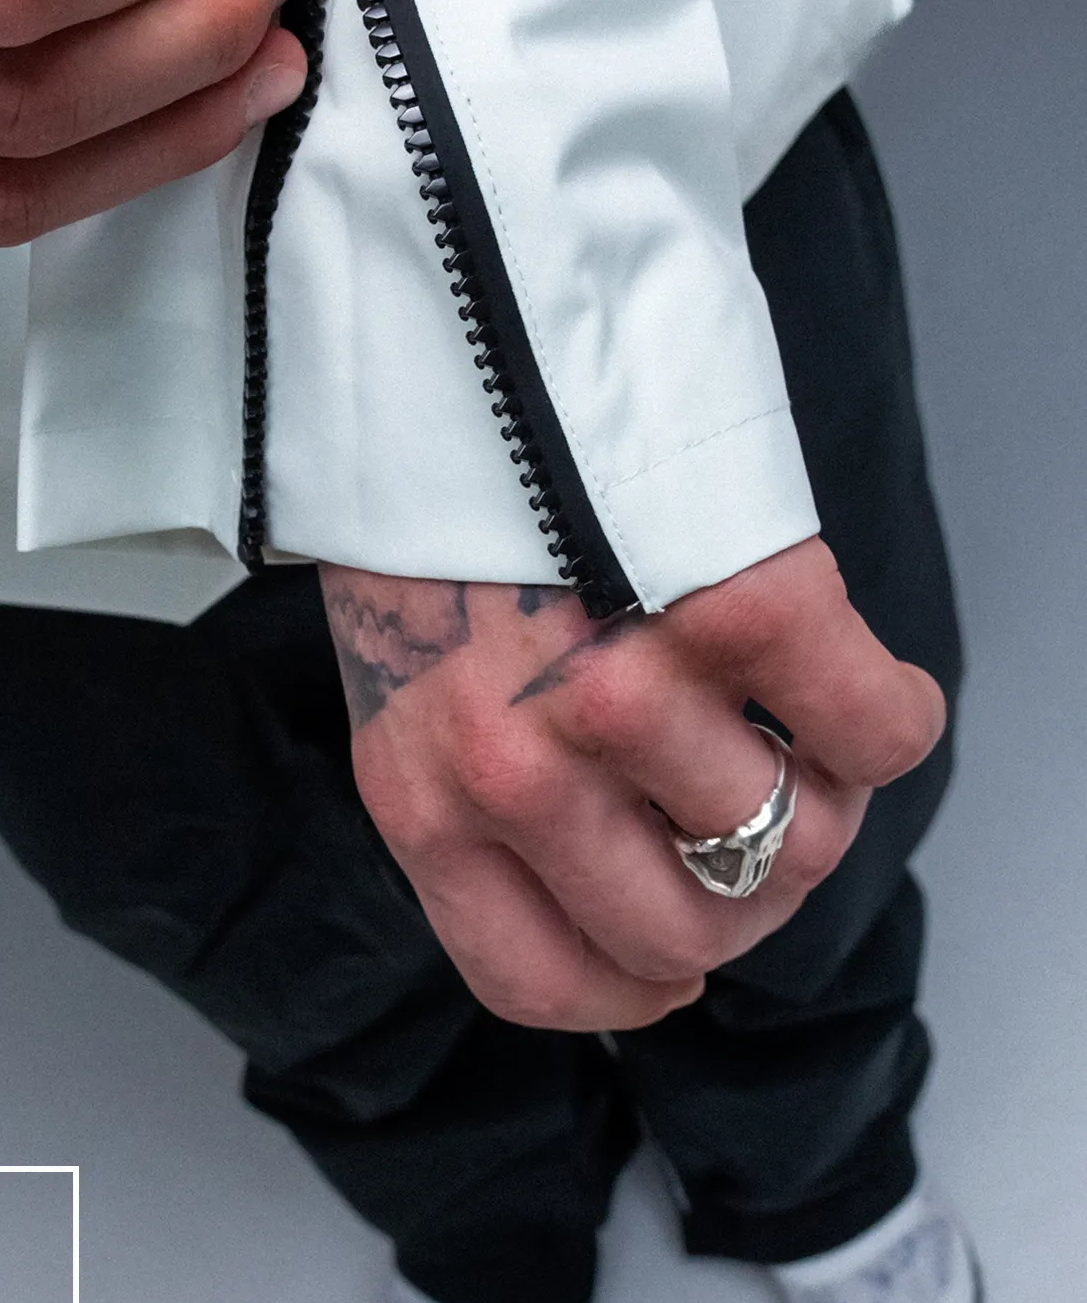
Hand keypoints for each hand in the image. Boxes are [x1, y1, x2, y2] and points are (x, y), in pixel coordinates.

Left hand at [320, 538, 946, 1030]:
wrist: (445, 320)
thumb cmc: (436, 503)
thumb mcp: (415, 679)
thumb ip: (489, 791)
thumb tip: (621, 883)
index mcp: (424, 797)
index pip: (544, 981)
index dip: (627, 983)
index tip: (662, 946)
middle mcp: (516, 772)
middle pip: (689, 935)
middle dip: (737, 883)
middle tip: (740, 793)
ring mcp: (629, 695)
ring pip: (794, 842)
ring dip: (814, 786)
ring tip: (777, 704)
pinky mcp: (739, 607)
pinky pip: (876, 734)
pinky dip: (886, 714)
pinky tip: (849, 668)